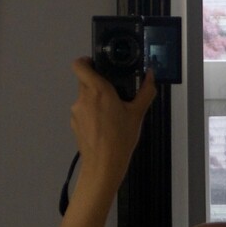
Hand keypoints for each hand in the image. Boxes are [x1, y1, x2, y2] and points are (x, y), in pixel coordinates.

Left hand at [69, 58, 155, 185]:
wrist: (103, 165)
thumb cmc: (121, 137)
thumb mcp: (138, 113)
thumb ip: (146, 91)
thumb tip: (151, 75)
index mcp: (98, 90)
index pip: (80, 65)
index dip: (86, 61)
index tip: (97, 64)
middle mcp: (83, 98)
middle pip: (84, 80)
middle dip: (97, 83)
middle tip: (114, 91)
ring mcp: (76, 111)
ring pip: (84, 96)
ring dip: (95, 99)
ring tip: (112, 113)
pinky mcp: (74, 124)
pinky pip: (83, 111)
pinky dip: (91, 113)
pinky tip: (104, 126)